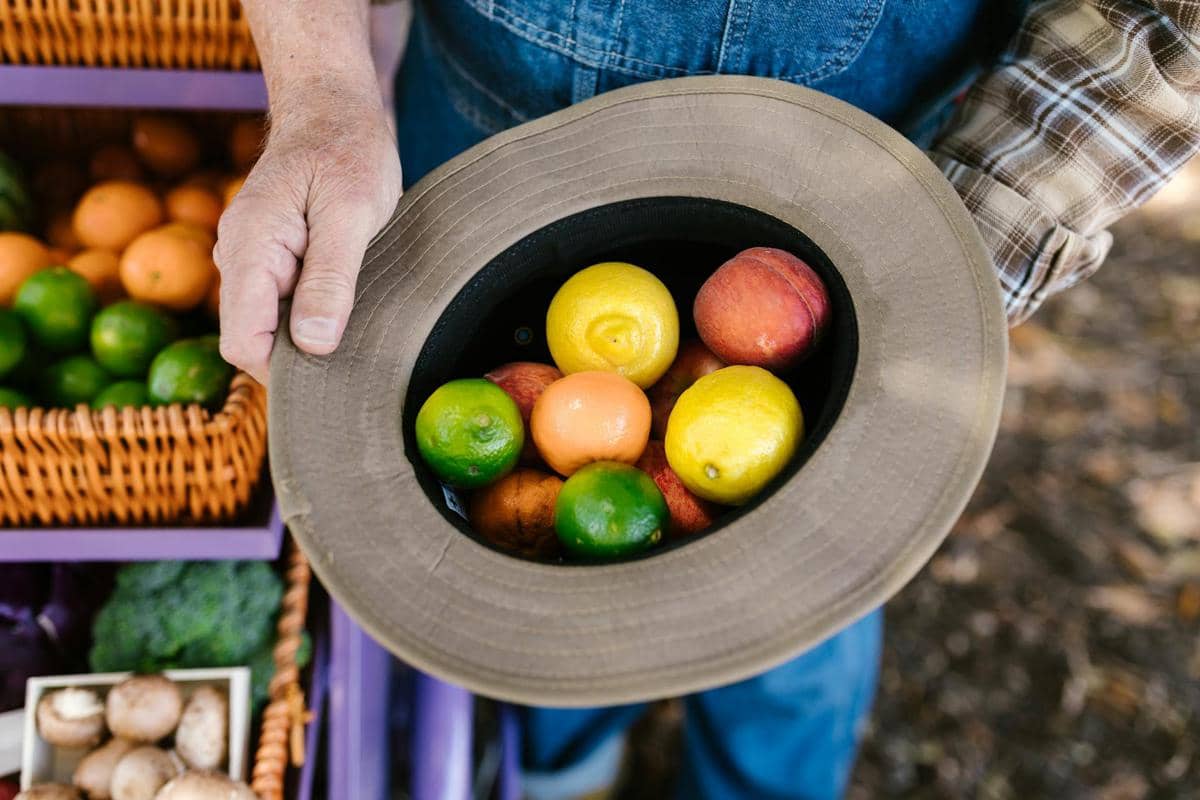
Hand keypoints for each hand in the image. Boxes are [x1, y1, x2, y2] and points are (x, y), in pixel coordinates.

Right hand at [214, 90, 402, 383]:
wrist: (331, 106)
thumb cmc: (346, 150)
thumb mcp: (351, 212)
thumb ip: (330, 278)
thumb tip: (313, 344)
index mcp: (249, 250)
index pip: (242, 342)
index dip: (283, 372)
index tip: (333, 376)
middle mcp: (237, 258)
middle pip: (253, 339)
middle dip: (298, 359)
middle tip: (357, 356)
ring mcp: (250, 258)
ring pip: (269, 324)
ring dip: (308, 336)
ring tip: (358, 326)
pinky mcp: (270, 256)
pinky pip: (281, 302)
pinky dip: (312, 314)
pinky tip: (349, 306)